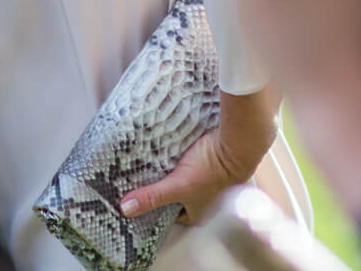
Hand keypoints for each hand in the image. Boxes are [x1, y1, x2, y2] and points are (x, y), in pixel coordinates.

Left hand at [119, 126, 256, 226]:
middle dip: (155, 188)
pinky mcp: (201, 161)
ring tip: (142, 164)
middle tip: (133, 180)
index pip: (167, 216)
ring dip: (163, 172)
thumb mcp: (178, 186)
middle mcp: (200, 199)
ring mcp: (201, 180)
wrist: (234, 145)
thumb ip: (153, 196)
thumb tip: (126, 208)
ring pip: (176, 178)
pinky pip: (180, 162)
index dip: (152, 210)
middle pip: (171, 196)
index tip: (133, 201)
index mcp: (195, 212)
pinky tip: (158, 150)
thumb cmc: (212, 170)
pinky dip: (170, 158)